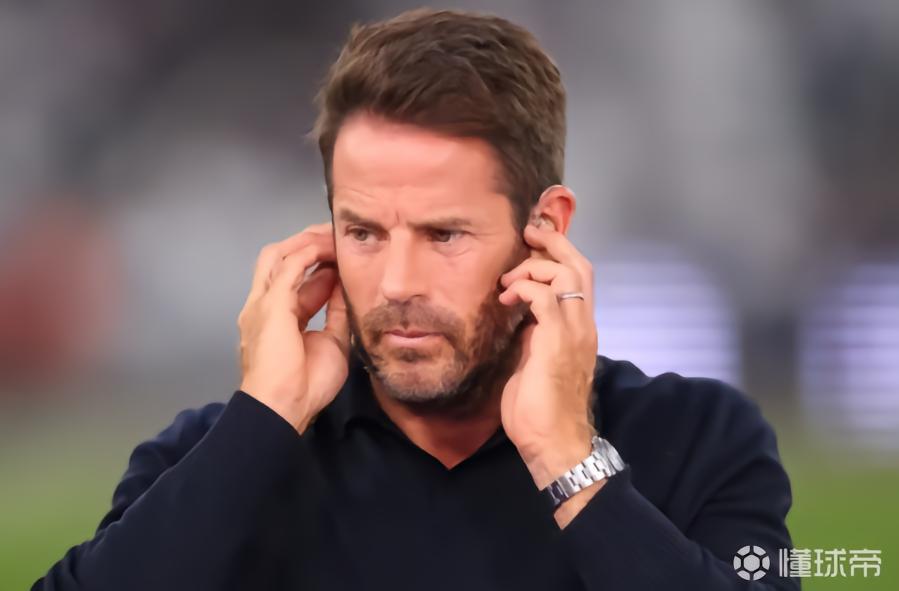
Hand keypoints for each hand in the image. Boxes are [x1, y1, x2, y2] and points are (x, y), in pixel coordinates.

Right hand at [237, 222, 349, 432]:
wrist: (283, 407)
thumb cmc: (304, 387)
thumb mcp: (332, 342)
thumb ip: (337, 315)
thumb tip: (347, 291)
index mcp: (278, 318)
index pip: (297, 281)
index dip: (321, 267)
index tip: (345, 259)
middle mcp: (265, 306)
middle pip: (280, 259)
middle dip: (308, 244)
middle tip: (336, 238)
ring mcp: (263, 303)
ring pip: (280, 255)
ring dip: (309, 242)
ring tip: (333, 236)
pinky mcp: (270, 304)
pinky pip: (288, 265)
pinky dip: (308, 252)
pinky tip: (327, 247)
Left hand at [498, 222, 598, 489]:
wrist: (553, 444)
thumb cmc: (540, 410)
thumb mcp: (535, 361)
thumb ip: (533, 334)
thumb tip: (517, 315)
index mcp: (580, 329)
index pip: (580, 277)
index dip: (560, 253)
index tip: (534, 241)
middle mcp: (584, 325)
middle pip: (580, 265)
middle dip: (553, 243)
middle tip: (526, 235)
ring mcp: (574, 332)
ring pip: (567, 274)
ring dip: (535, 265)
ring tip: (509, 279)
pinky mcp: (557, 341)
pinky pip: (546, 296)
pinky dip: (525, 287)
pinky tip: (507, 297)